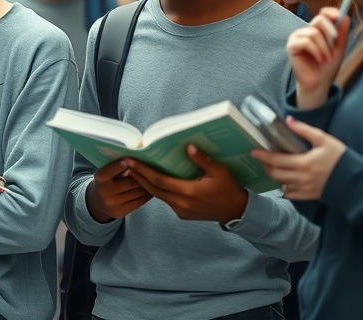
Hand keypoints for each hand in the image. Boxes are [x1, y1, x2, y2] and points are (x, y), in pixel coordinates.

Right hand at [85, 160, 151, 222]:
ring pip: (138, 192)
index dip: (121, 165)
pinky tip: (152, 188)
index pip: (110, 170)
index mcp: (99, 178)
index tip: (130, 159)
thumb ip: (118, 167)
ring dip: (148, 184)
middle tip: (153, 168)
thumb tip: (138, 160)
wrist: (99, 201)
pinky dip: (148, 194)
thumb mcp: (107, 172)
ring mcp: (112, 204)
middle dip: (142, 175)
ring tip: (155, 178)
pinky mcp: (121, 212)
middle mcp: (104, 192)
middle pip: (130, 182)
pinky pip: (140, 201)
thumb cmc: (108, 181)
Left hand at [125, 145, 248, 224]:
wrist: (236, 212)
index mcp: (190, 192)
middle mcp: (182, 204)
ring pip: (158, 196)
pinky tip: (151, 181)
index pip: (160, 181)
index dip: (144, 171)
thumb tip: (188, 147)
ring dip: (145, 183)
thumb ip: (203, 160)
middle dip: (138, 176)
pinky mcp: (182, 214)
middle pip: (153, 189)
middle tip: (126, 164)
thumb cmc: (229, 189)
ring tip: (133, 170)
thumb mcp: (220, 172)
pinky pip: (165, 201)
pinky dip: (156, 190)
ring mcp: (181, 211)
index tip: (131, 161)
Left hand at [251, 117, 346, 200]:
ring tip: (271, 168)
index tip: (253, 152)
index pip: (276, 160)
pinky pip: (291, 195)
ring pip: (282, 184)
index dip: (263, 156)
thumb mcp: (324, 139)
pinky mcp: (310, 196)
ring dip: (274, 176)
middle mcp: (301, 178)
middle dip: (266, 166)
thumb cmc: (341, 157)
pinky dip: (285, 189)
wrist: (357, 180)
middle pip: (275, 173)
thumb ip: (304, 130)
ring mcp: (305, 189)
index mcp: (303, 163)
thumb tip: (288, 120)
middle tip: (261, 159)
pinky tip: (284, 182)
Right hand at [287, 7, 349, 107]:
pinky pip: (306, 42)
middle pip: (319, 20)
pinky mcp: (292, 46)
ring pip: (314, 33)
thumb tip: (344, 16)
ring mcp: (297, 38)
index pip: (323, 14)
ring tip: (326, 59)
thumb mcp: (339, 48)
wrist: (319, 83)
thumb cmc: (328, 66)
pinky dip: (316, 51)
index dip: (330, 12)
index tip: (339, 15)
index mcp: (317, 30)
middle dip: (330, 30)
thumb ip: (341, 32)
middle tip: (336, 42)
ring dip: (324, 47)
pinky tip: (319, 59)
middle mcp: (306, 31)